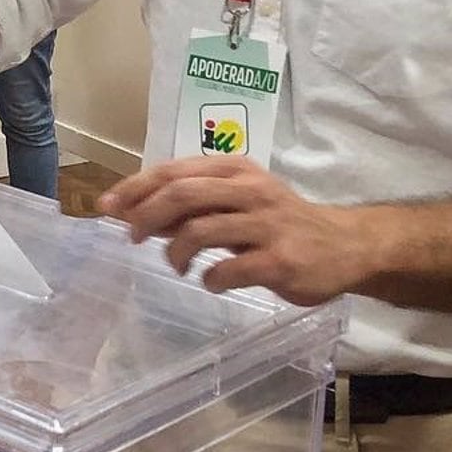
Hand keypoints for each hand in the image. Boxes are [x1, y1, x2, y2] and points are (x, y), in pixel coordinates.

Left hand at [97, 155, 372, 306]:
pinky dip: (209, 279)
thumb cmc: (280, 221)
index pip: (174, 171)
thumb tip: (134, 209)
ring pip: (200, 230)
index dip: (135, 188)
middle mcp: (250, 190)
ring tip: (177, 266)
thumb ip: (193, 203)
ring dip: (176, 252)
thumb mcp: (238, 199)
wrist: (345, 245)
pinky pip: (229, 269)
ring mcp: (267, 225)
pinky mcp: (280, 260)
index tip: (107, 206)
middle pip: (182, 194)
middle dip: (146, 216)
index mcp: (235, 169)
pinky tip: (212, 282)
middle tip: (134, 237)